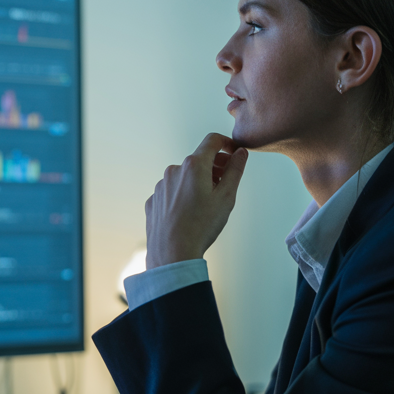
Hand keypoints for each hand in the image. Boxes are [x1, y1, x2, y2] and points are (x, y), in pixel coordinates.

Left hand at [145, 133, 246, 267]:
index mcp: (194, 166)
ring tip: (206, 204)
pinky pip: (172, 192)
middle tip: (225, 183)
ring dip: (197, 182)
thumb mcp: (227, 197)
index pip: (212, 140)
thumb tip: (240, 153)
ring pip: (184, 177)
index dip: (227, 143)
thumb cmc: (201, 226)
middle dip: (214, 167)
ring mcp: (161, 186)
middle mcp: (173, 170)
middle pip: (198, 159)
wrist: (173, 253)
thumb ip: (235, 170)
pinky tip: (189, 214)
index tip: (234, 153)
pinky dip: (182, 196)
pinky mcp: (154, 200)